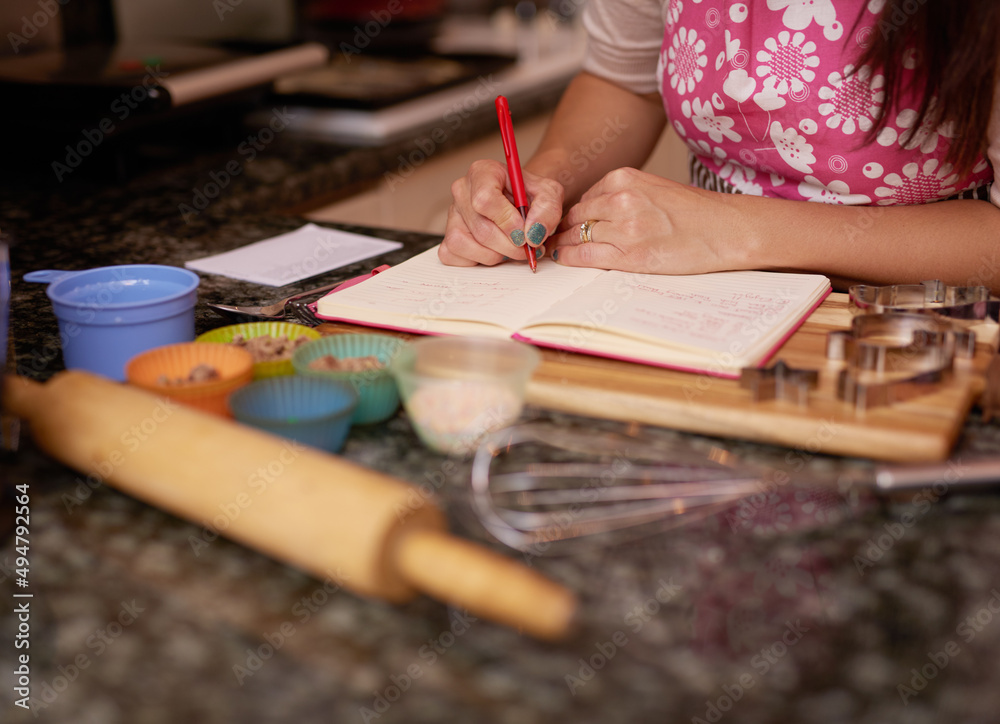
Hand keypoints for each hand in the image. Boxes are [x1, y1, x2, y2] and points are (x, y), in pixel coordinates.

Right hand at [439, 159, 563, 266]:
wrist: (521, 203)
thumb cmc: (530, 195)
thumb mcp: (549, 194)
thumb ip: (547, 209)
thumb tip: (533, 233)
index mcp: (483, 172)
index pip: (485, 200)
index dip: (507, 222)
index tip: (525, 234)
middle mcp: (462, 191)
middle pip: (481, 229)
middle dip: (510, 246)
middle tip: (527, 248)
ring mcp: (452, 215)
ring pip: (466, 245)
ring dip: (495, 255)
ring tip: (510, 247)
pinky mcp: (447, 237)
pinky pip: (454, 256)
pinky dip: (477, 261)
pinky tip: (493, 251)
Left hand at [548, 167, 747, 273]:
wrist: (727, 230)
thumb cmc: (696, 212)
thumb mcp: (654, 188)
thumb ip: (622, 195)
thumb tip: (591, 212)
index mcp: (625, 177)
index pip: (584, 198)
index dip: (573, 215)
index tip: (566, 226)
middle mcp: (621, 198)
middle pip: (575, 216)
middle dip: (564, 230)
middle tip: (552, 240)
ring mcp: (624, 227)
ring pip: (576, 236)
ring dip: (564, 245)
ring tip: (557, 251)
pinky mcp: (629, 255)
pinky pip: (584, 256)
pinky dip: (570, 258)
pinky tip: (564, 259)